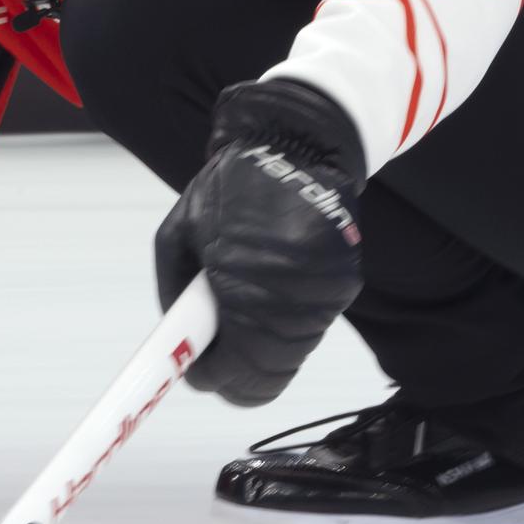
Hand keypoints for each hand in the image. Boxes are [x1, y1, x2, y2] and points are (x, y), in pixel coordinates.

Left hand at [154, 79, 366, 406]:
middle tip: (210, 354)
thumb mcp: (178, 235)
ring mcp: (328, 296)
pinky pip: (309, 329)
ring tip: (238, 310)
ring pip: (290, 356)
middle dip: (235, 375)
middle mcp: (297, 300)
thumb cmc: (232, 185)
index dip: (210, 378)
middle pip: (268, 377)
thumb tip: (180, 341)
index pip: (237, 371)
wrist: (299, 146)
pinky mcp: (347, 286)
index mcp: (248, 285)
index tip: (193, 373)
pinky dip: (282, 326)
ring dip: (259, 349)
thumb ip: (176, 293)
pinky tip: (266, 294)